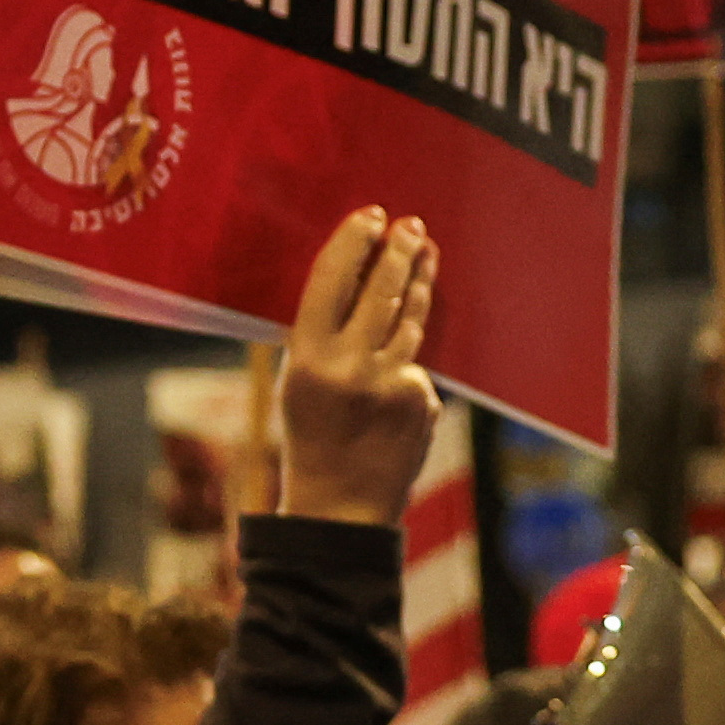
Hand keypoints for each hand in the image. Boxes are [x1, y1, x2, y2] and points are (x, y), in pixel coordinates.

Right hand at [271, 209, 440, 523]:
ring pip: (410, 319)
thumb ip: (324, 337)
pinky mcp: (421, 401)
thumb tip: (360, 281)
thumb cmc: (311, 438)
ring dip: (419, 282)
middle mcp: (350, 367)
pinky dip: (409, 363)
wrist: (341, 508)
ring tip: (425, 253)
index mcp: (307, 359)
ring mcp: (391, 385)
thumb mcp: (299, 383)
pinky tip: (398, 374)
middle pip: (380, 291)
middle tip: (411, 225)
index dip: (353, 243)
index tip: (371, 216)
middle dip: (398, 251)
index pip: (331, 282)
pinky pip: (417, 366)